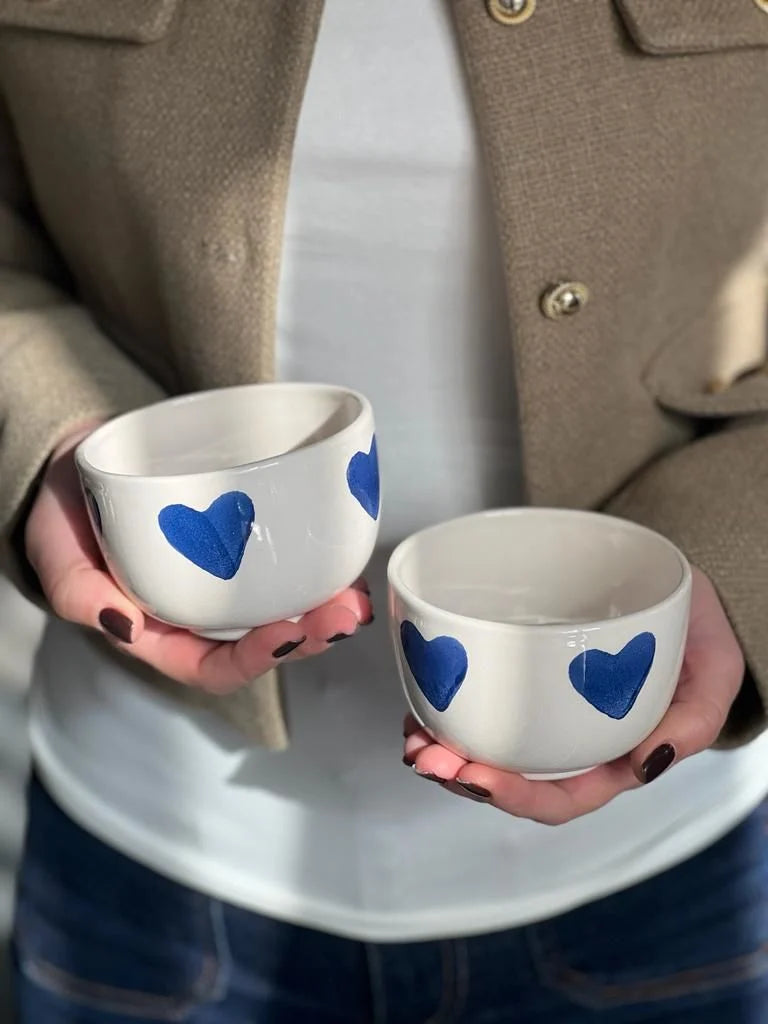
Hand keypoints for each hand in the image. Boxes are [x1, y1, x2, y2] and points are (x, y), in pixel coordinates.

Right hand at [25, 424, 372, 693]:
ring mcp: (224, 573)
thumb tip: (126, 625)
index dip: (257, 659)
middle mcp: (202, 610)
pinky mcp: (238, 535)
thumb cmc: (64, 520)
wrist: (79, 461)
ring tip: (356, 588)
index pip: (216, 666)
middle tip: (347, 610)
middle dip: (312, 633)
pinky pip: (281, 554)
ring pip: (282, 599)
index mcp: (164, 634)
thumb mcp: (56, 560)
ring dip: (324, 599)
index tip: (290, 632)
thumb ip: (79, 595)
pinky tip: (340, 547)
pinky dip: (314, 556)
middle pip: (265, 638)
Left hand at [403, 566, 743, 820]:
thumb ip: (692, 722)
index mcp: (612, 756)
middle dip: (460, 776)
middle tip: (423, 754)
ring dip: (443, 745)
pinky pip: (482, 697)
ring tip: (411, 732)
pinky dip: (448, 702)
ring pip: (486, 742)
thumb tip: (642, 763)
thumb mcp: (715, 675)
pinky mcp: (522, 671)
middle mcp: (570, 739)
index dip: (515, 797)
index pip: (560, 798)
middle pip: (509, 777)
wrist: (675, 584)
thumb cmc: (698, 634)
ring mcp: (543, 708)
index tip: (476, 777)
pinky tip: (424, 694)